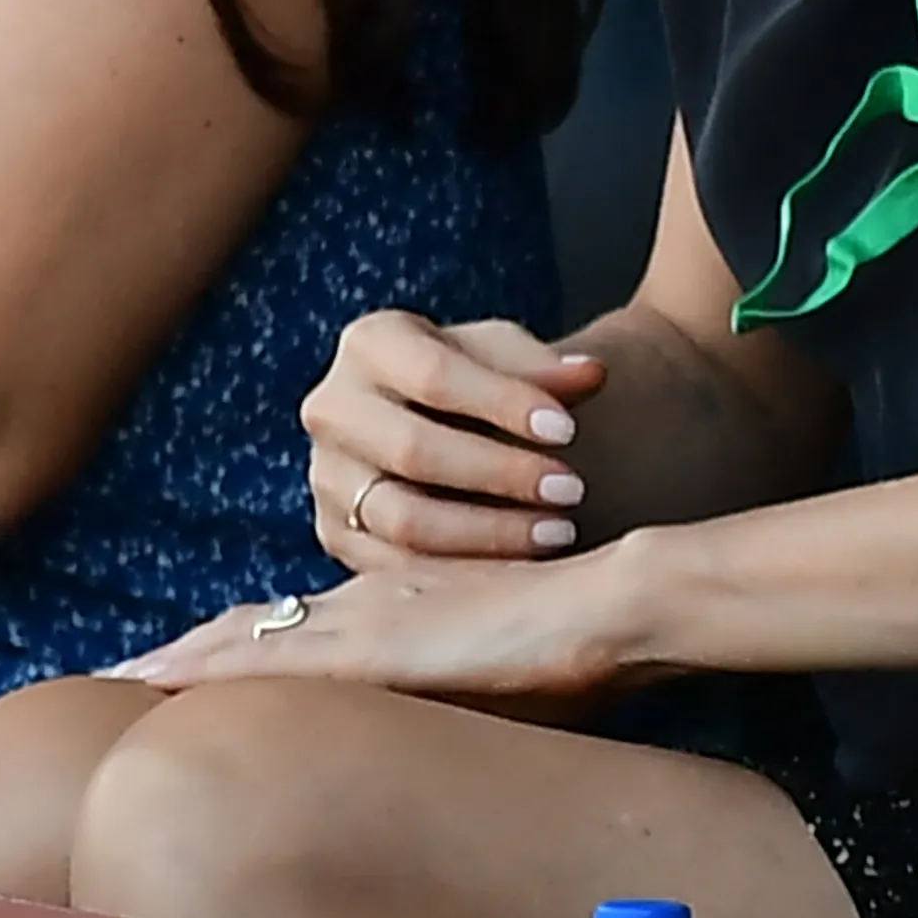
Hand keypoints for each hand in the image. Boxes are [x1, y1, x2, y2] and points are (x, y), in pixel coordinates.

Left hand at [109, 554, 635, 709]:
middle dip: (188, 652)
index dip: (238, 645)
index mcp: (398, 611)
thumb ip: (469, 696)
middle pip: (256, 626)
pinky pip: (273, 655)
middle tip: (118, 673)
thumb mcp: (509, 675)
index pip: (300, 627)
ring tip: (117, 677)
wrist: (615, 605)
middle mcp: (369, 606)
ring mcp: (370, 621)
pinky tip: (169, 680)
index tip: (183, 665)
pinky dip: (213, 667)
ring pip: (250, 638)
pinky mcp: (377, 644)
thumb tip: (452, 755)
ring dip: (180, 660)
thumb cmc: (584, 645)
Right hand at [301, 309, 607, 565]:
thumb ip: (543, 367)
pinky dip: (462, 573)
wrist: (440, 420)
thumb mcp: (505, 358)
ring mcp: (327, 477)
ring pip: (402, 520)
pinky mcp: (337, 533)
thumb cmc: (478, 379)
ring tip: (557, 532)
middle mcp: (333, 409)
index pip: (434, 376)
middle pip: (412, 450)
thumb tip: (590, 374)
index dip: (504, 404)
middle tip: (571, 490)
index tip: (568, 429)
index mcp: (370, 344)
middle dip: (499, 474)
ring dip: (487, 533)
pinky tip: (522, 567)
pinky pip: (393, 568)